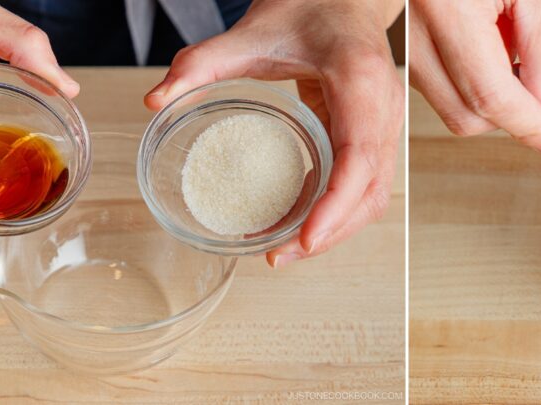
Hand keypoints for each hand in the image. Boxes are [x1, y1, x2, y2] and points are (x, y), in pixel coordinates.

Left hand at [145, 0, 404, 267]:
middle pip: (371, 191)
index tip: (304, 237)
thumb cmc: (306, 6)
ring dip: (334, 230)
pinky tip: (297, 223)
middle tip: (279, 257)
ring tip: (283, 250)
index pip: (358, 158)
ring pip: (372, 195)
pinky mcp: (375, 133)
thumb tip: (155, 100)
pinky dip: (334, 210)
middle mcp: (383, 108)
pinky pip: (362, 184)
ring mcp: (385, 123)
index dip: (335, 205)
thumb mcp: (249, 33)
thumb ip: (200, 64)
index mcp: (360, 81)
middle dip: (329, 233)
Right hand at [409, 0, 540, 161]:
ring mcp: (399, 38)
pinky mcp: (400, 43)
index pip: (489, 94)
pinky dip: (470, 81)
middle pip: (464, 114)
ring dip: (490, 97)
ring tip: (510, 46)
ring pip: (449, 107)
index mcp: (445, 6)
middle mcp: (411, 26)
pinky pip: (436, 86)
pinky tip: (488, 46)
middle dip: (512, 115)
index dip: (530, 126)